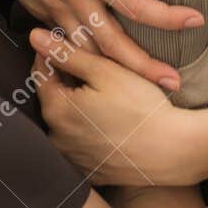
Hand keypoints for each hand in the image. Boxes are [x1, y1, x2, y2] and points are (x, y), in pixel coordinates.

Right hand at [0, 0, 205, 89]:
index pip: (135, 3)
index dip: (168, 16)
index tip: (197, 21)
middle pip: (114, 44)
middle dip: (145, 68)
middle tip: (174, 84)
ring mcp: (55, 10)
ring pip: (89, 51)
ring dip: (116, 70)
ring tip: (141, 85)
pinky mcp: (42, 12)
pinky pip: (67, 43)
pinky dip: (86, 59)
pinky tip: (99, 65)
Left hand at [30, 29, 203, 184]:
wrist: (172, 152)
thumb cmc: (140, 107)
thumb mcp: (104, 71)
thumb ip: (66, 53)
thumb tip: (34, 36)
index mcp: (56, 110)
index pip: (41, 71)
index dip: (55, 51)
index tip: (72, 41)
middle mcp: (56, 138)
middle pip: (53, 96)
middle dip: (67, 78)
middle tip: (94, 65)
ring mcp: (72, 158)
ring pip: (66, 120)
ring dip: (77, 104)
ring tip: (105, 93)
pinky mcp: (89, 170)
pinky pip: (80, 142)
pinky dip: (89, 128)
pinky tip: (111, 119)